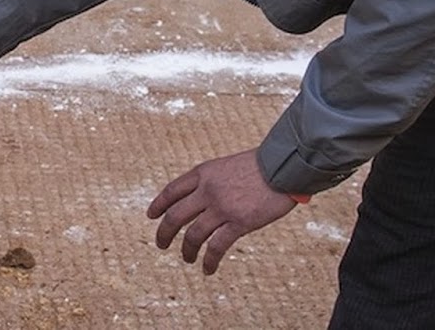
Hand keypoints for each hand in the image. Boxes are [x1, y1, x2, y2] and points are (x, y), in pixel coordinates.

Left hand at [146, 149, 297, 274]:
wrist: (283, 166)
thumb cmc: (260, 166)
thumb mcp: (226, 165)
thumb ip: (211, 181)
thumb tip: (201, 199)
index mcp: (203, 173)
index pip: (171, 191)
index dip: (159, 205)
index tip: (151, 216)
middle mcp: (207, 190)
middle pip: (176, 216)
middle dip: (164, 232)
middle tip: (161, 244)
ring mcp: (222, 208)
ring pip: (193, 235)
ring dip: (186, 250)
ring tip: (186, 259)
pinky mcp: (239, 223)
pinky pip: (216, 247)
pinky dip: (209, 260)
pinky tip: (207, 269)